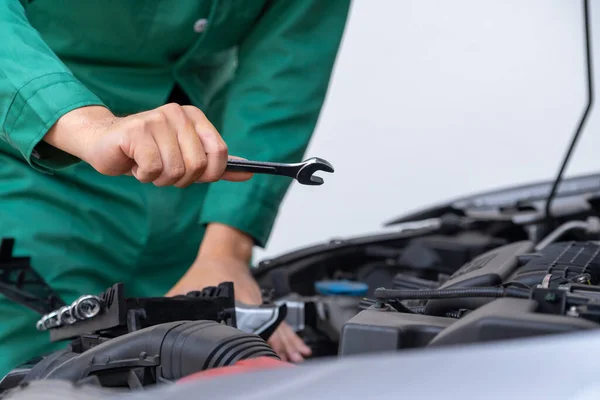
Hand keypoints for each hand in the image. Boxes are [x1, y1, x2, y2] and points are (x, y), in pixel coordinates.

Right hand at [44, 104, 251, 186]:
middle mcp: (177, 113)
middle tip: (163, 170)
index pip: (220, 153)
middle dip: (181, 179)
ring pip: (175, 170)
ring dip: (159, 178)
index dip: (210, 173)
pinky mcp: (136, 131)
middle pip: (198, 166)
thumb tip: (249, 174)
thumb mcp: (188, 158)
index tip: (194, 175)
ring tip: (147, 164)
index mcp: (194, 116)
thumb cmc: (149, 152)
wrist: (104, 143)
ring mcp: (156, 119)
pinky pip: (153, 170)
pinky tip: (134, 163)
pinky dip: (143, 175)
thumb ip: (217, 166)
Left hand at [166, 223, 311, 361]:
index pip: (252, 324)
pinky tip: (297, 347)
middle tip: (291, 360)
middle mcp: (253, 303)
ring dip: (289, 343)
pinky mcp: (262, 306)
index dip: (262, 338)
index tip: (269, 353)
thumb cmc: (209, 268)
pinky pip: (279, 323)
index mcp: (237, 300)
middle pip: (271, 326)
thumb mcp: (187, 287)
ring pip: (279, 326)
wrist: (224, 252)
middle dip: (282, 345)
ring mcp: (260, 304)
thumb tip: (156, 320)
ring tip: (299, 356)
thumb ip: (174, 305)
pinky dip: (289, 336)